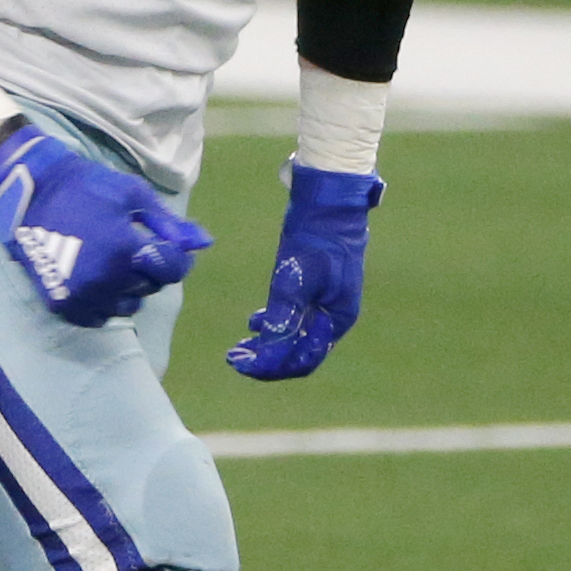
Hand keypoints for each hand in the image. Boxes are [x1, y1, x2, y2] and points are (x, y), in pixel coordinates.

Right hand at [0, 122, 209, 326]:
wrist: (31, 193)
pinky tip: (95, 278)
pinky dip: (103, 302)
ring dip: (127, 288)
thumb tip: (203, 243)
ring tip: (112, 262)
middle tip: (130, 247)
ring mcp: (84, 296)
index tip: (163, 245)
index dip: (175, 257)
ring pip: (127, 306)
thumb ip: (167, 223)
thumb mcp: (132, 195)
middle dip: (149, 268)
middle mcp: (108, 279)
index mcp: (127, 249)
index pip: (173, 269)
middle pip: (151, 286)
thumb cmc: (87, 187)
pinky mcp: (64, 305)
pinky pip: (99, 317)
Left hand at [226, 165, 379, 380]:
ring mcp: (326, 305)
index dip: (269, 367)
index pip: (302, 361)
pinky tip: (255, 320)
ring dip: (268, 344)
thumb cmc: (313, 240)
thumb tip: (267, 355)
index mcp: (335, 320)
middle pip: (299, 355)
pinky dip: (275, 324)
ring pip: (295, 339)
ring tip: (242, 344)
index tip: (240, 362)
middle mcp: (333, 318)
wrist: (328, 203)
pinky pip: (296, 319)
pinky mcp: (317, 290)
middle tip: (234, 356)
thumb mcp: (294, 280)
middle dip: (266, 360)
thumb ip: (283, 318)